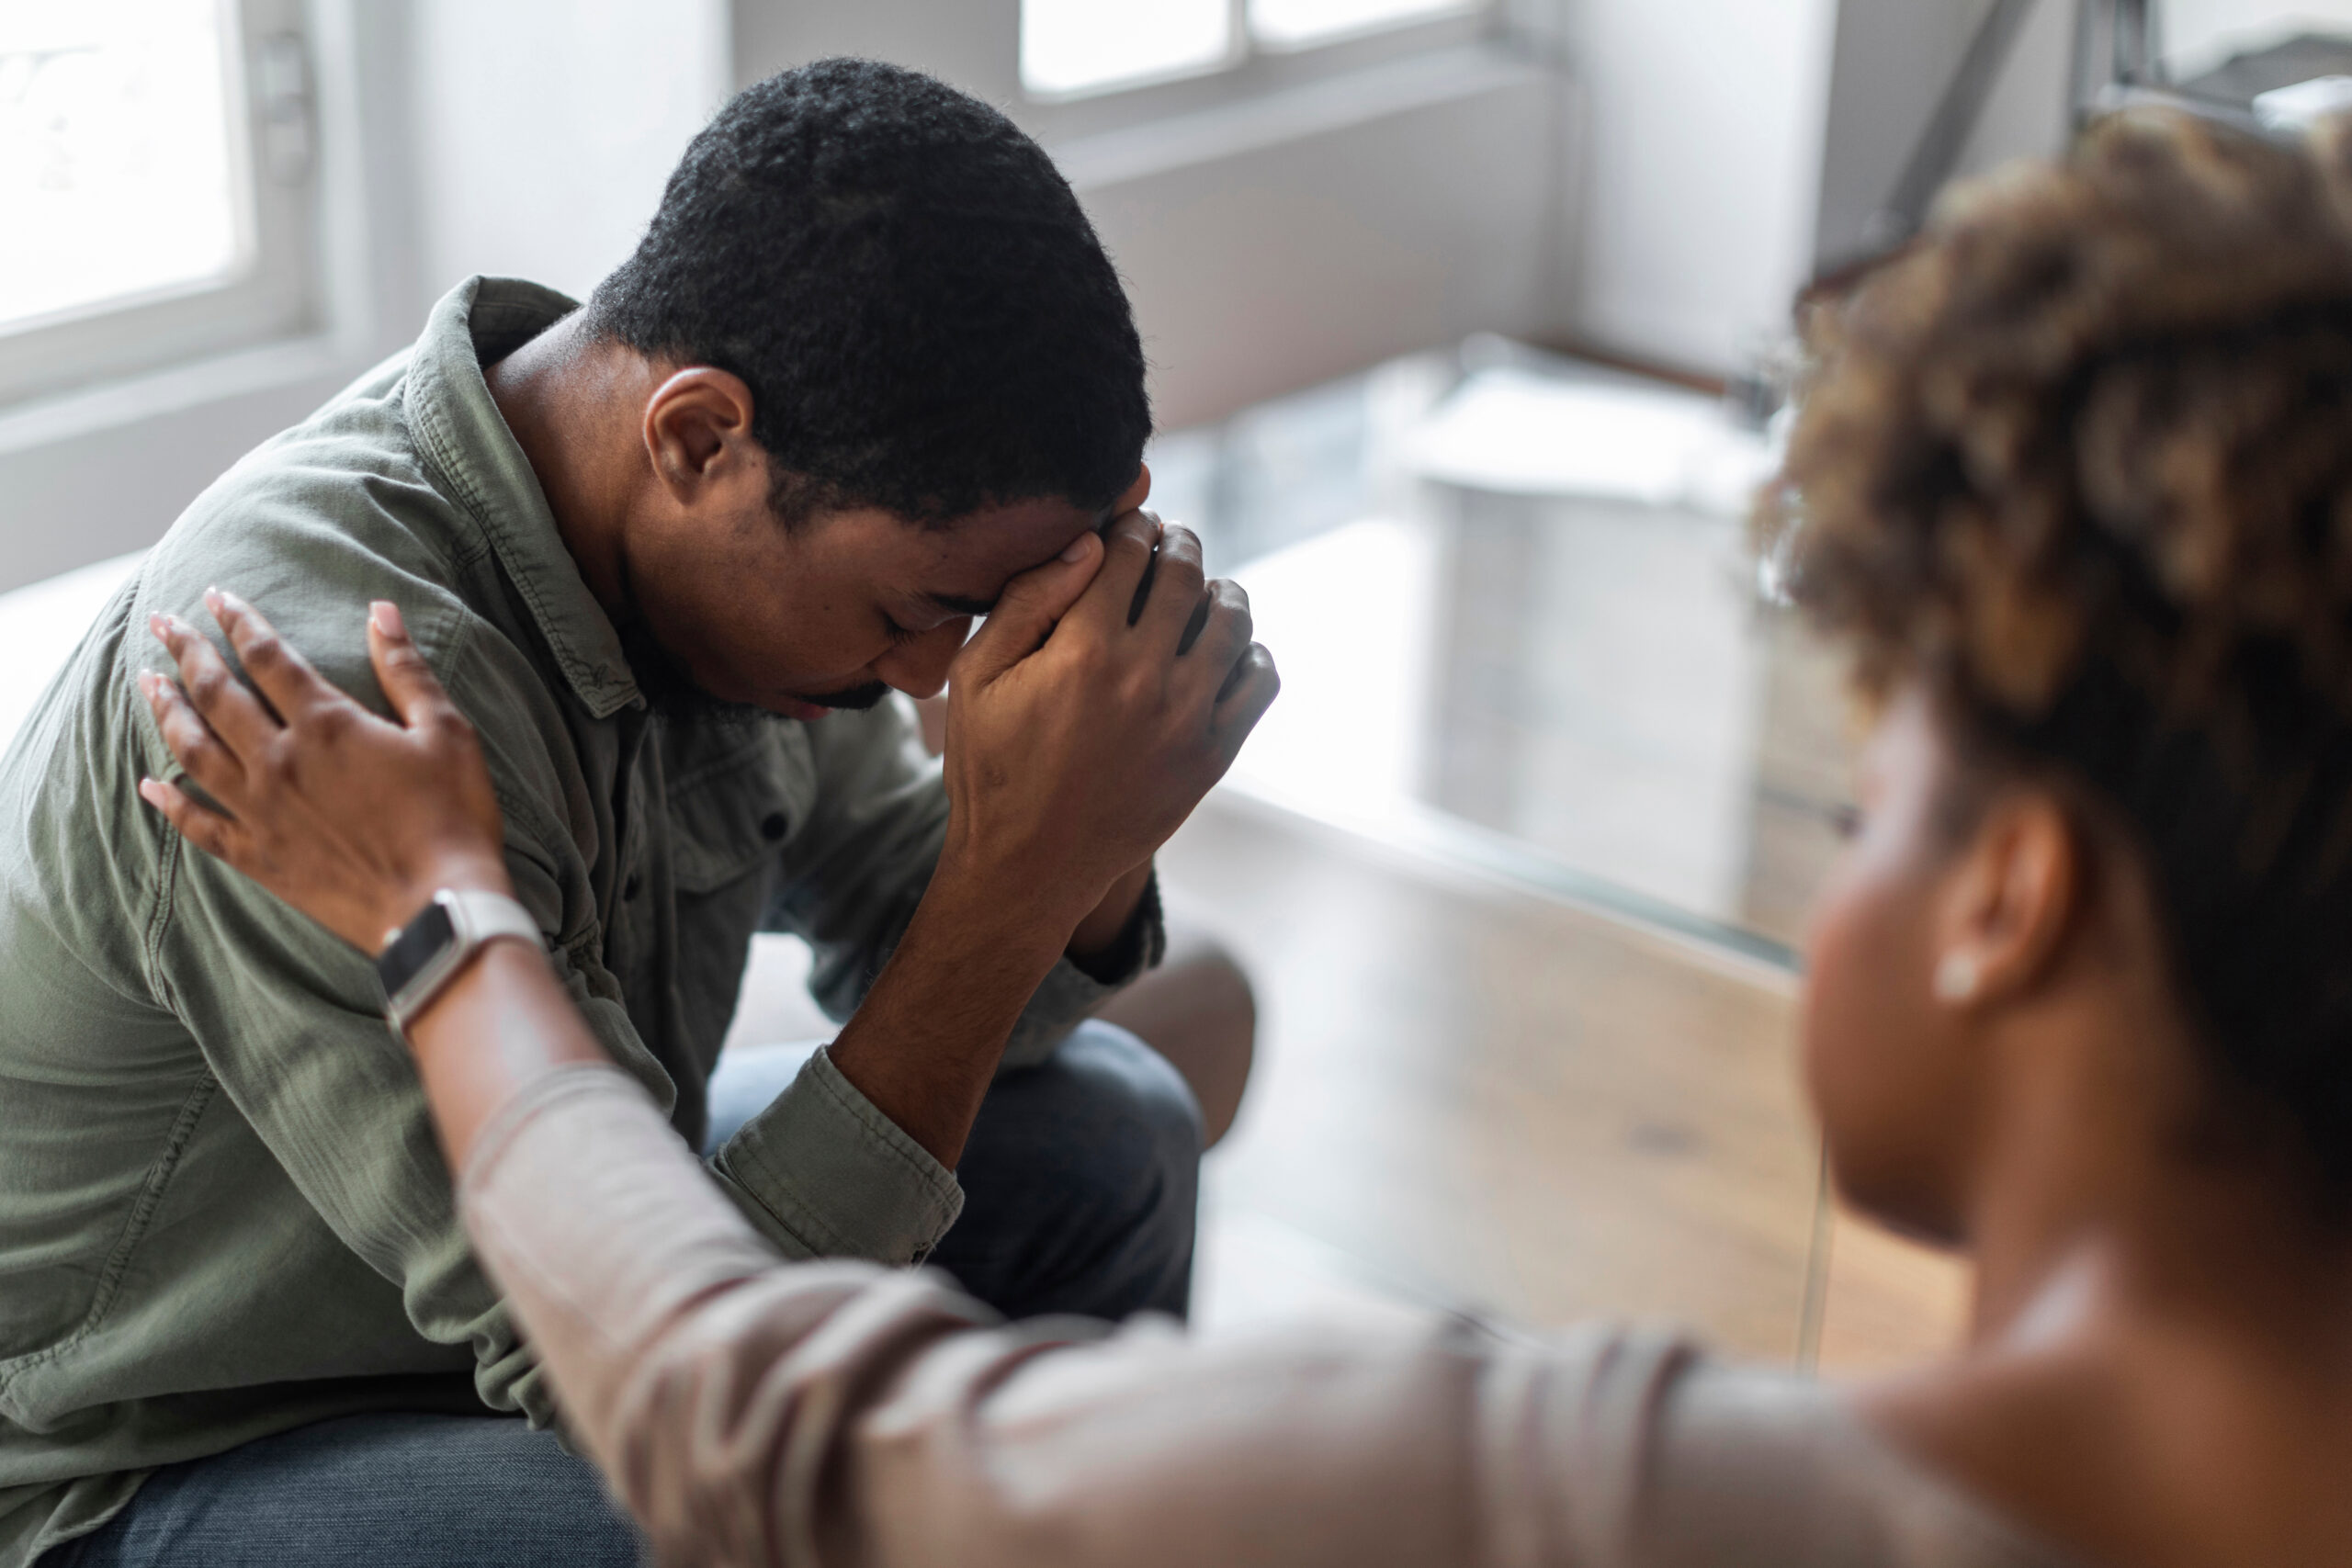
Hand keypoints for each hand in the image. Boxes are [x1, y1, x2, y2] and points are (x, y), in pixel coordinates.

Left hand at [137, 590, 510, 952]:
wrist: (436, 904)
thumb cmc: (452, 815)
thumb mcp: (446, 731)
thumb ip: (406, 670)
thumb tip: (380, 611)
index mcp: (326, 723)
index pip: (267, 656)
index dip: (239, 621)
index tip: (216, 596)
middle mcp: (279, 760)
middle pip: (217, 693)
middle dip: (186, 651)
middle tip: (161, 621)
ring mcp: (261, 810)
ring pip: (193, 749)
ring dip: (166, 710)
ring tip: (147, 682)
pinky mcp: (259, 856)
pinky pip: (198, 824)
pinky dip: (169, 803)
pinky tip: (148, 785)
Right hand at [939, 507, 1278, 938]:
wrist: (1029, 867)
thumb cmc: (992, 766)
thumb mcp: (977, 676)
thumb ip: (1028, 599)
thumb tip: (1088, 541)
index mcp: (1083, 649)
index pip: (1128, 550)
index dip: (1131, 522)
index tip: (1129, 520)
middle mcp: (1144, 678)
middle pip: (1185, 574)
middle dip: (1179, 542)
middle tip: (1170, 538)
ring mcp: (1187, 718)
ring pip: (1233, 619)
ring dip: (1221, 589)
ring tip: (1205, 587)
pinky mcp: (1212, 756)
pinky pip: (1259, 682)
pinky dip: (1252, 651)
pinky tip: (1228, 648)